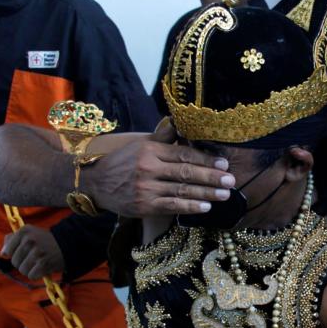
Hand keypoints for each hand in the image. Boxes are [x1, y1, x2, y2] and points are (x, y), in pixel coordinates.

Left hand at [1, 225, 64, 279]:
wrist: (67, 244)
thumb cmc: (45, 240)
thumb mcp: (28, 232)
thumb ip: (11, 239)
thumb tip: (3, 253)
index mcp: (24, 232)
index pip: (7, 251)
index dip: (13, 254)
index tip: (22, 252)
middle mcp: (29, 241)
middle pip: (14, 262)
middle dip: (22, 262)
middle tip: (33, 258)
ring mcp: (37, 252)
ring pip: (22, 270)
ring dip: (29, 270)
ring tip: (37, 263)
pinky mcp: (43, 263)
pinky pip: (31, 275)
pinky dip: (36, 274)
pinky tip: (42, 268)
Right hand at [82, 123, 235, 217]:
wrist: (95, 183)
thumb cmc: (123, 162)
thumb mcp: (141, 144)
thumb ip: (163, 136)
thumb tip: (179, 120)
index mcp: (150, 149)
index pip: (183, 154)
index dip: (206, 159)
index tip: (224, 164)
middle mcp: (148, 167)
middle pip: (186, 172)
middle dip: (211, 177)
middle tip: (230, 181)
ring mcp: (145, 188)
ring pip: (181, 190)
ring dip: (206, 193)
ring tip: (224, 195)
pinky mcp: (144, 205)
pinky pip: (171, 206)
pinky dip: (190, 207)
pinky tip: (205, 206)